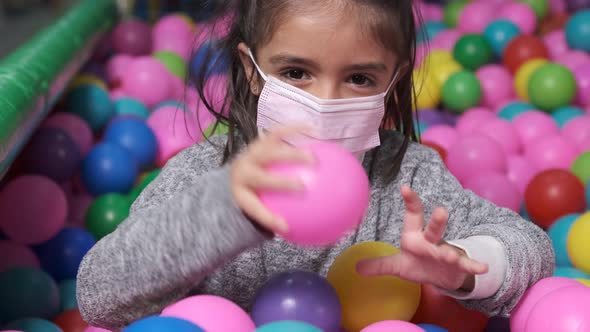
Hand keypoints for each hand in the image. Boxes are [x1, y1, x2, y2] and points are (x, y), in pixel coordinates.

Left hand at [230, 126, 313, 233]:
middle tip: (302, 187)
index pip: (254, 208)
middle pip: (262, 178)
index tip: (285, 225)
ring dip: (292, 153)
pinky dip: (296, 130)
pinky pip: (279, 132)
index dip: (268, 218)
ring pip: (271, 152)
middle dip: (280, 183)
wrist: (238, 170)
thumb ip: (274, 218)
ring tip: (314, 157)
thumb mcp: (259, 207)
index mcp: (242, 192)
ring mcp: (252, 152)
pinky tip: (315, 131)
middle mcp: (245, 171)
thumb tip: (291, 231)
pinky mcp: (262, 139)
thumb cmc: (254, 193)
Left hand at [356, 186, 488, 290]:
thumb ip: (379, 266)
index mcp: (414, 236)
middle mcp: (430, 240)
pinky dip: (474, 267)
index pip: (412, 215)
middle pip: (433, 228)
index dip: (410, 201)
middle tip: (441, 210)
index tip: (405, 187)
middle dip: (437, 220)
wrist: (440, 276)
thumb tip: (356, 268)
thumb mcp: (396, 266)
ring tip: (450, 256)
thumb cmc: (416, 264)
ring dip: (450, 252)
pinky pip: (465, 266)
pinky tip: (483, 268)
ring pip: (448, 249)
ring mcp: (444, 252)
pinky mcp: (456, 266)